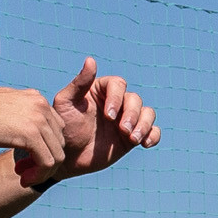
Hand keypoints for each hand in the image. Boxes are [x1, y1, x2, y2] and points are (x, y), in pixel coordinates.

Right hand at [0, 83, 69, 173]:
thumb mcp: (3, 107)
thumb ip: (18, 115)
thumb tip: (21, 128)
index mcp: (36, 99)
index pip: (56, 129)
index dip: (45, 148)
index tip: (25, 161)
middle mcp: (42, 106)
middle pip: (60, 143)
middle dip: (45, 162)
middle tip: (24, 172)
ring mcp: (38, 120)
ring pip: (58, 155)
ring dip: (43, 172)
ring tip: (25, 179)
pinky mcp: (30, 135)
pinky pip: (47, 162)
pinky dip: (38, 175)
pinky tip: (23, 179)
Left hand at [20, 60, 160, 188]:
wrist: (68, 157)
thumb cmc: (64, 127)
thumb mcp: (66, 103)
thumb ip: (79, 83)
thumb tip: (90, 60)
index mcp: (101, 90)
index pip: (118, 85)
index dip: (117, 98)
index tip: (108, 116)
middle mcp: (117, 102)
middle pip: (135, 99)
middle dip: (132, 114)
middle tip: (122, 130)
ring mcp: (126, 119)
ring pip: (148, 113)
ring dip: (144, 124)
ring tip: (133, 139)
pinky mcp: (132, 137)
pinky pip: (152, 131)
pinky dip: (153, 136)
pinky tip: (145, 144)